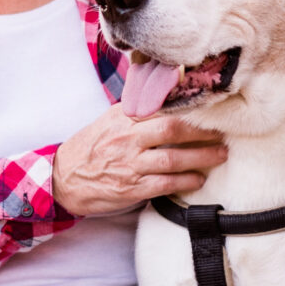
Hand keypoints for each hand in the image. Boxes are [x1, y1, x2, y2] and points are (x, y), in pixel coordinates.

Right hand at [53, 108, 226, 215]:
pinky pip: (164, 184)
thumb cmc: (89, 149)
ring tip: (220, 155)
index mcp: (122, 119)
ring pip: (173, 159)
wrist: (61, 179)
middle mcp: (126, 139)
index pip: (160, 107)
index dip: (187, 107)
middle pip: (171, 130)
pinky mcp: (131, 189)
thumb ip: (134, 110)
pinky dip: (185, 181)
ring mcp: (129, 165)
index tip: (210, 106)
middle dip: (202, 132)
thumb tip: (163, 96)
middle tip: (223, 132)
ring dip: (201, 158)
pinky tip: (199, 179)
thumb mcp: (107, 121)